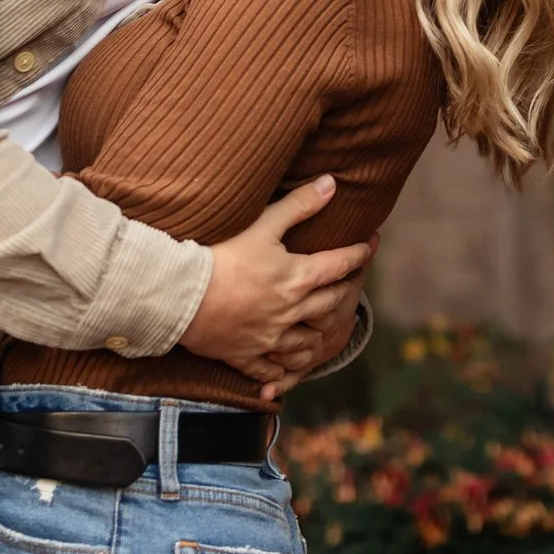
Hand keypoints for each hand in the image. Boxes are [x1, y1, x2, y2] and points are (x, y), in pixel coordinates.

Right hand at [183, 177, 369, 389]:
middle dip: (344, 293)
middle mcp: (291, 312)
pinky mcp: (247, 356)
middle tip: (351, 286)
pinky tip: (286, 366)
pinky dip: (284, 368)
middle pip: (329, 305)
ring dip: (319, 336)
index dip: (357, 254)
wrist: (184, 296)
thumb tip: (331, 184)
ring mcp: (270, 339)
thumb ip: (299, 205)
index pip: (339, 265)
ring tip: (324, 330)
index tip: (370, 245)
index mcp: (297, 278)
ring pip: (307, 344)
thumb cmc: (223, 255)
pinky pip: (274, 369)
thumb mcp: (263, 224)